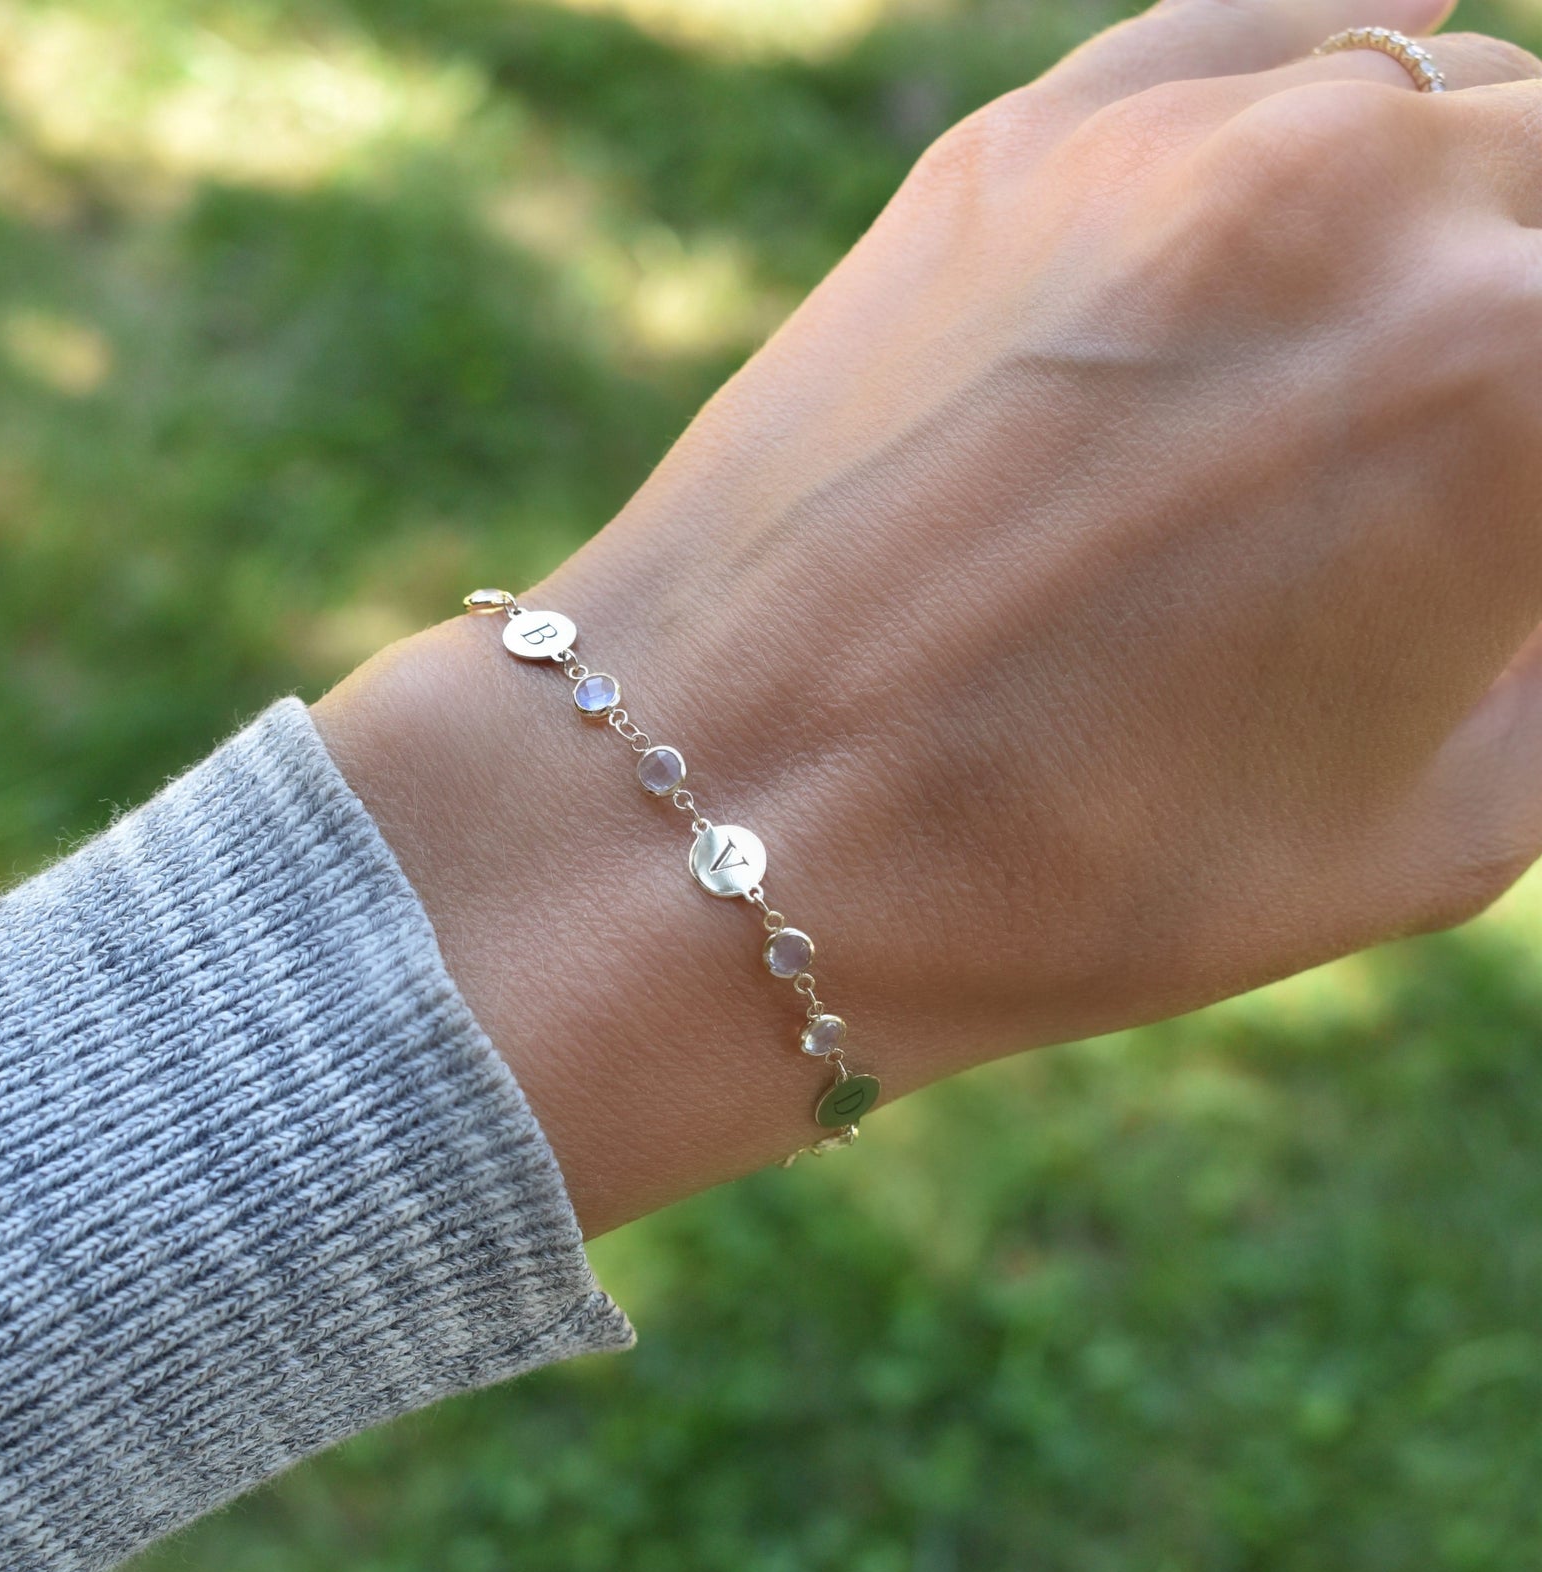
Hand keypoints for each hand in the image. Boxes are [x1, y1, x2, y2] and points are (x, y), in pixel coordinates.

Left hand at [314, 0, 1541, 1232]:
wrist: (720, 809)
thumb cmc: (1063, 878)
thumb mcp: (1426, 836)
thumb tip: (1535, 567)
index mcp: (1513, 389)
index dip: (1540, 487)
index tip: (1503, 553)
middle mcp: (1367, 203)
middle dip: (1527, 331)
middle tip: (1466, 460)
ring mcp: (1175, 145)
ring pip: (1430, 96)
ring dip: (1468, 211)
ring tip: (1409, 342)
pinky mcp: (1020, 145)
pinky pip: (1246, 35)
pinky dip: (1340, 61)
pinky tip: (1381, 74)